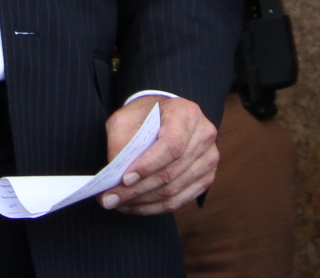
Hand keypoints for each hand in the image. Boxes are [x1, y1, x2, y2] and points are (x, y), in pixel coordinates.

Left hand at [99, 96, 217, 214]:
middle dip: (137, 189)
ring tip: (118, 203)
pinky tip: (135, 206)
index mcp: (186, 113)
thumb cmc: (143, 116)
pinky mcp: (206, 177)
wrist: (163, 116)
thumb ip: (120, 143)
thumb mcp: (125, 119)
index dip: (148, 165)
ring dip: (143, 202)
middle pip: (171, 172)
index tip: (124, 179)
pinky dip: (155, 207)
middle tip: (110, 199)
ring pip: (174, 190)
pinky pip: (180, 200)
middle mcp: (203, 135)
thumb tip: (115, 175)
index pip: (171, 145)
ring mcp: (209, 158)